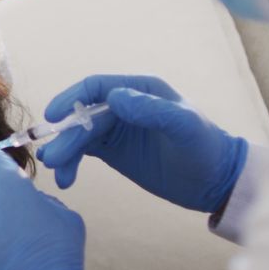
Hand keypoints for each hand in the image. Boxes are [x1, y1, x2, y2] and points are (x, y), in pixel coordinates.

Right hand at [38, 75, 248, 212]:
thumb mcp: (184, 127)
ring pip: (79, 135)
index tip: (53, 116)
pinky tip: (66, 178)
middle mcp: (124, 105)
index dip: (71, 99)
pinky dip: (72, 163)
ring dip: (65, 151)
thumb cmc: (205, 149)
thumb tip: (114, 98)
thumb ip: (152, 110)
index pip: (95, 87)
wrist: (216, 182)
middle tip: (52, 159)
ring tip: (58, 173)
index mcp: (140, 90)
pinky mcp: (114, 151)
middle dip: (66, 136)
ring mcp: (117, 128)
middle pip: (82, 115)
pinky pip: (84, 152)